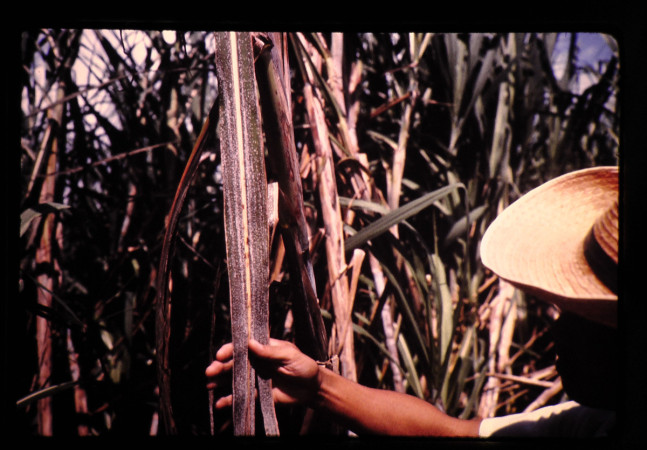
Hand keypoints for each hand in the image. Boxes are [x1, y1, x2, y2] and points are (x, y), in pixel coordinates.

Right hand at [205, 338, 321, 408]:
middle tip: (210, 372)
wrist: (313, 388)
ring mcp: (256, 378)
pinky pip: (243, 397)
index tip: (220, 355)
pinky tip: (220, 403)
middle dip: (220, 367)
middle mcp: (257, 362)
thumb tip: (250, 342)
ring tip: (209, 386)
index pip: (243, 347)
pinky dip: (231, 400)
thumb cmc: (304, 366)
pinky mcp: (259, 394)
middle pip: (235, 364)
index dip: (230, 350)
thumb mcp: (290, 355)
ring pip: (235, 379)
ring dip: (220, 382)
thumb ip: (270, 351)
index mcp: (264, 349)